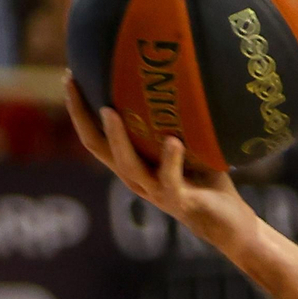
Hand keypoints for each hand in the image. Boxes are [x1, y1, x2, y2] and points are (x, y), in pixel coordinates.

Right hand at [65, 80, 257, 254]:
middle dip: (81, 115)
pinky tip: (172, 141)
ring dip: (117, 137)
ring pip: (127, 164)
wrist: (227, 221)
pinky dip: (171, 159)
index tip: (70, 77)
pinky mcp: (178, 201)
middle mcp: (135, 178)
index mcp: (133, 164)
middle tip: (73, 84)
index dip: (79, 109)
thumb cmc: (207, 180)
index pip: (95, 136)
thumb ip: (177, 121)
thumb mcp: (189, 145)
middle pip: (97, 147)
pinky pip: (170, 179)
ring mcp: (154, 191)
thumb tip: (178, 79)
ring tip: (109, 111)